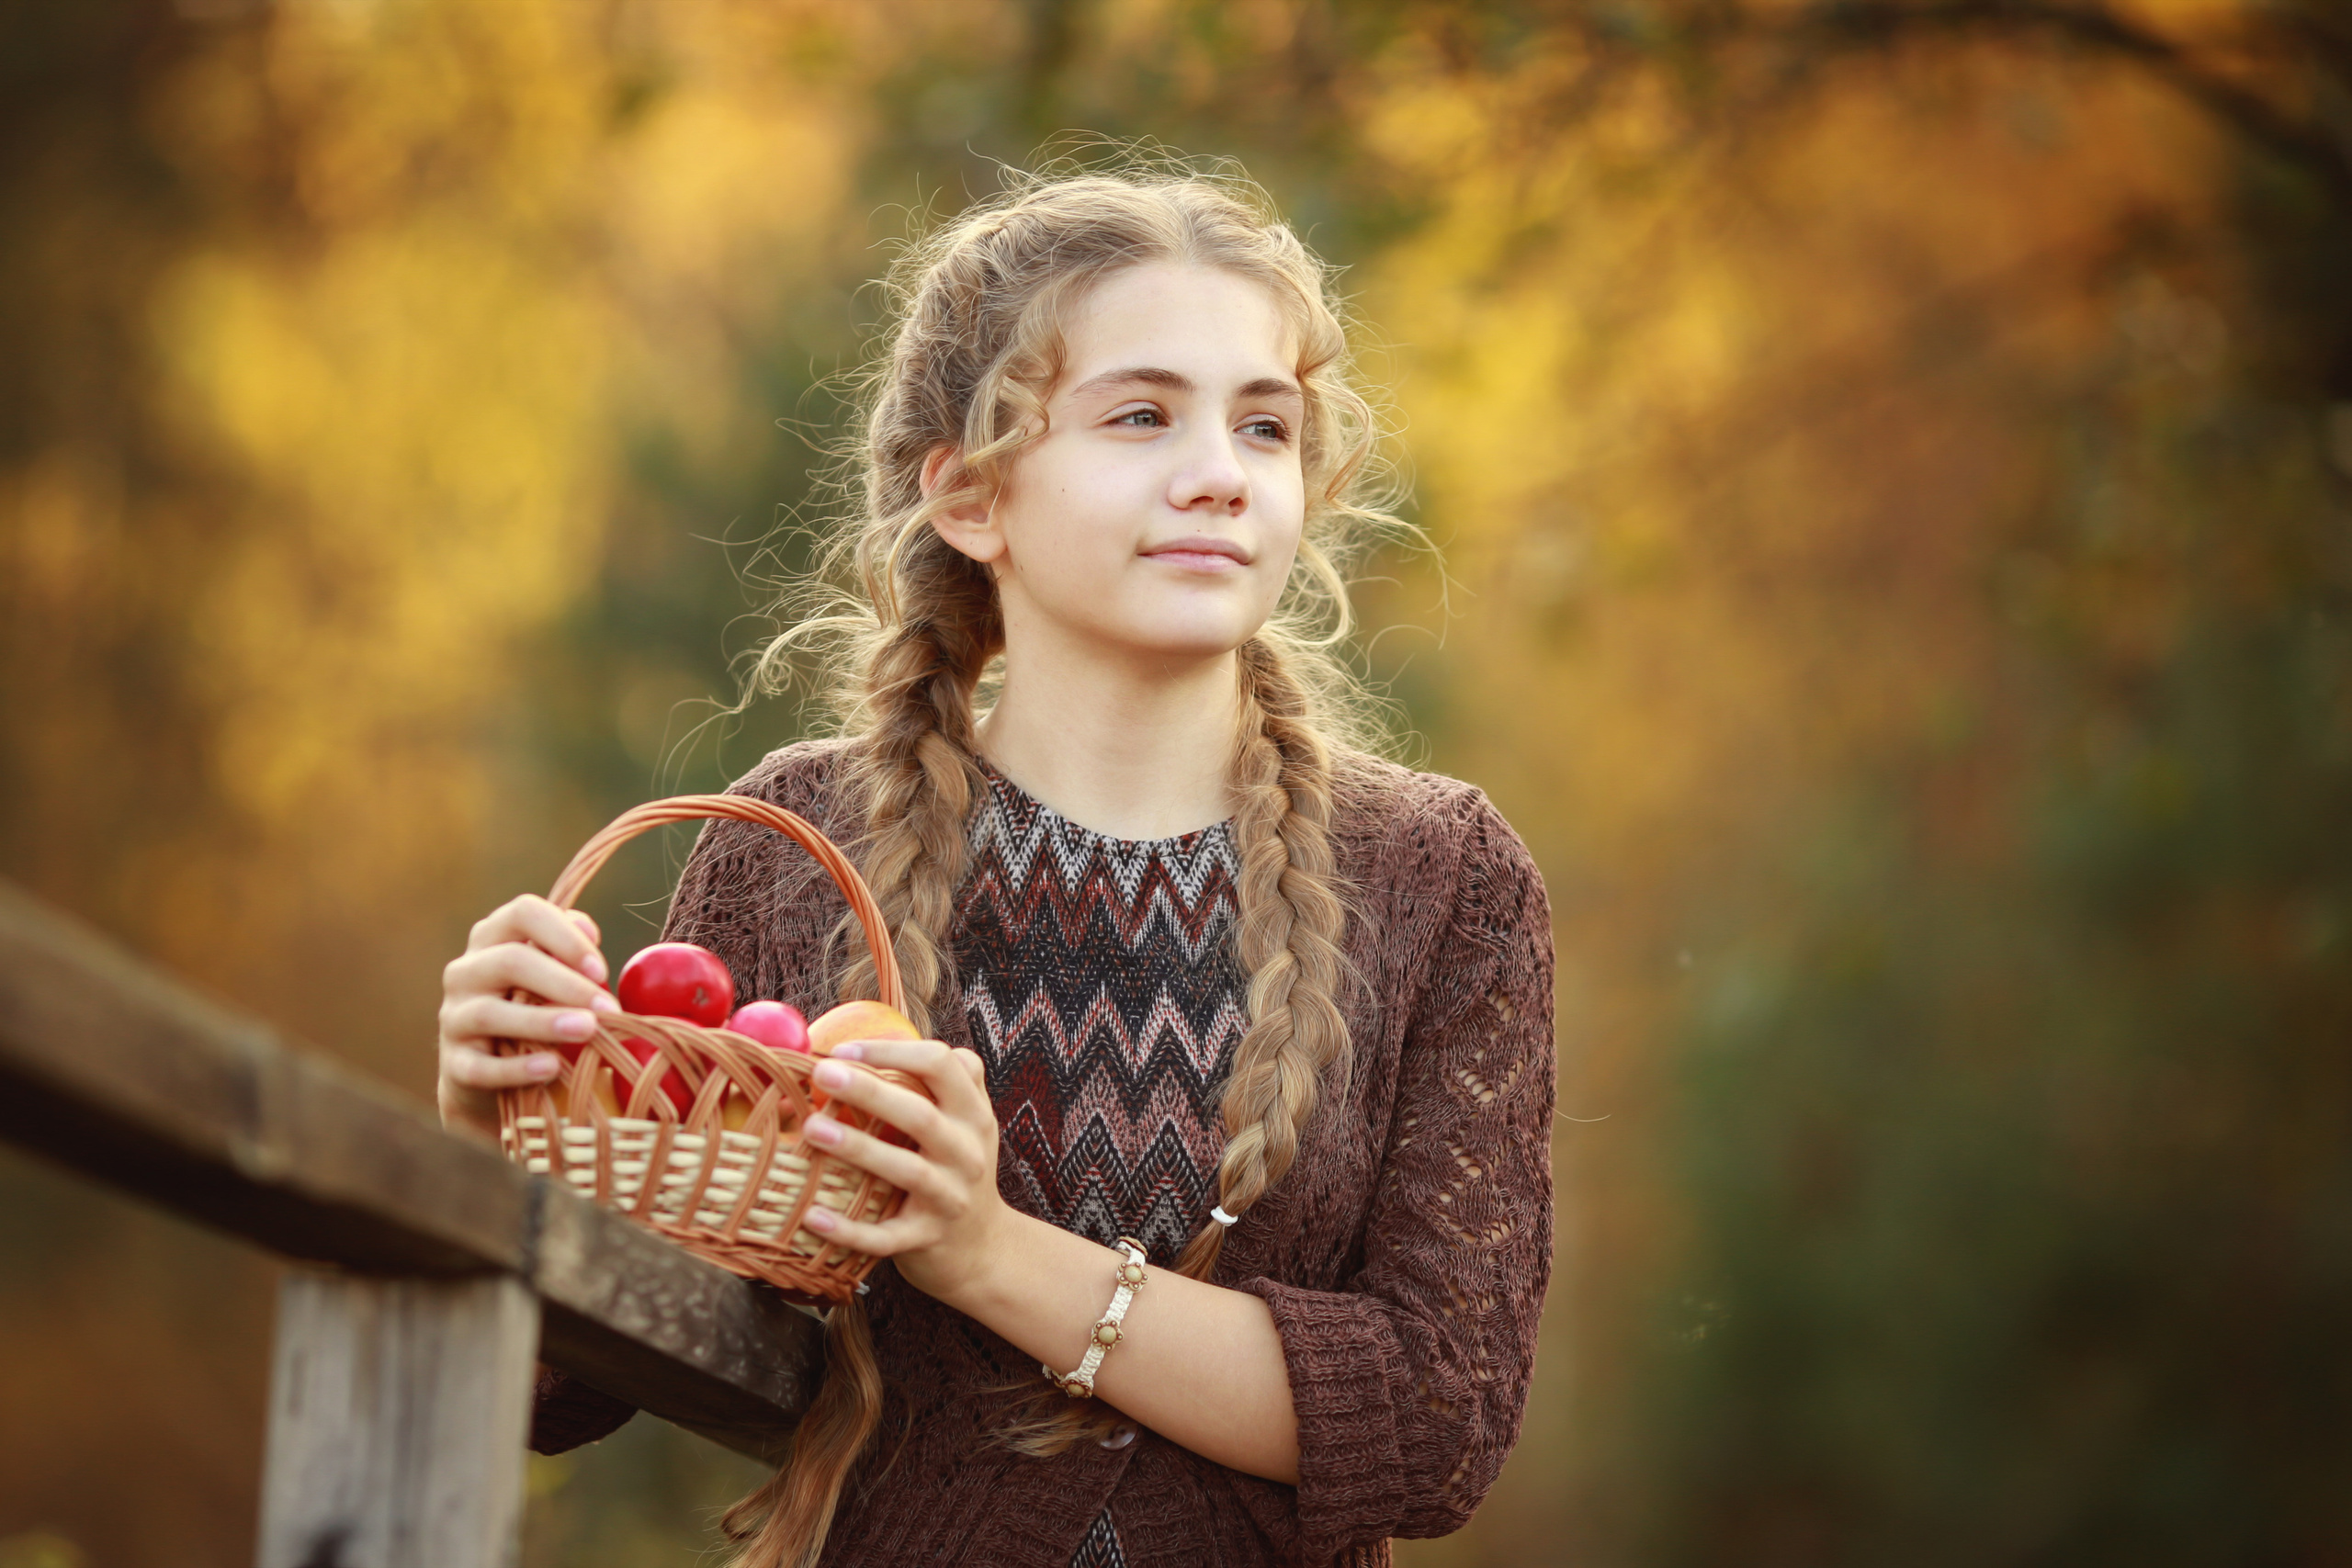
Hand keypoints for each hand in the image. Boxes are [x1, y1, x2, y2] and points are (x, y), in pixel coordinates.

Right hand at [437, 894, 616, 1141]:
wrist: (492, 1072)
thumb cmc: (534, 1008)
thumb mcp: (552, 973)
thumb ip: (569, 947)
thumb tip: (588, 930)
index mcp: (493, 938)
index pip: (524, 913)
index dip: (565, 936)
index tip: (600, 969)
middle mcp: (466, 972)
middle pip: (510, 961)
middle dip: (565, 983)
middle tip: (608, 1008)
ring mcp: (454, 1017)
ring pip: (490, 1012)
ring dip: (543, 1021)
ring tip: (587, 1030)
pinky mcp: (454, 1063)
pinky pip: (480, 1067)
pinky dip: (517, 1068)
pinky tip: (551, 1068)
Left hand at [798, 1039, 1010, 1306]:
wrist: (982, 1247)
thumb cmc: (955, 1168)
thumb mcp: (965, 1121)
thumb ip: (935, 1082)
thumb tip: (864, 1042)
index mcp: (973, 1113)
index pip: (942, 1065)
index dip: (894, 1050)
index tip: (844, 1050)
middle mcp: (968, 1152)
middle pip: (920, 1114)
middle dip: (870, 1090)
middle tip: (822, 1074)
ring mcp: (951, 1197)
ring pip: (906, 1170)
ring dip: (858, 1148)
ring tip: (812, 1128)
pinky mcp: (928, 1238)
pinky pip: (886, 1236)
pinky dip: (849, 1229)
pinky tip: (812, 1216)